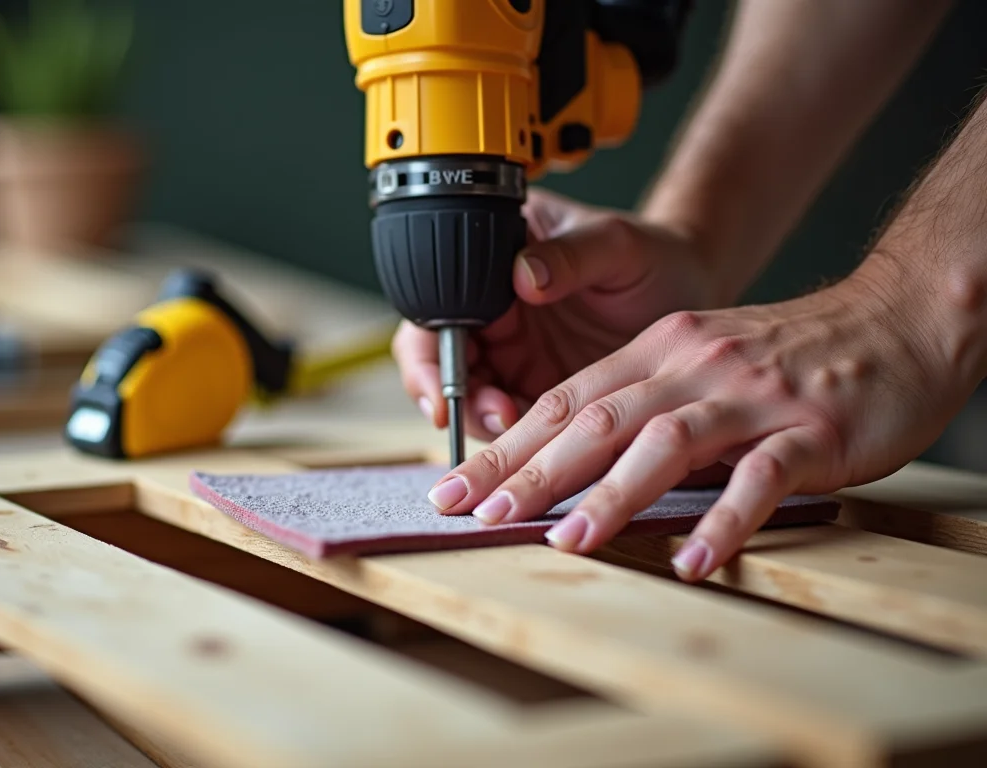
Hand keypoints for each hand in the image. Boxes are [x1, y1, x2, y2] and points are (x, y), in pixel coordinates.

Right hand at [394, 188, 718, 440]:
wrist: (696, 293)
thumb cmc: (655, 256)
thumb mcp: (616, 243)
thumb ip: (572, 255)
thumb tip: (523, 275)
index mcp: (495, 261)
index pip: (437, 305)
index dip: (429, 351)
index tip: (445, 385)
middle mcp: (492, 310)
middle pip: (439, 361)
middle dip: (451, 395)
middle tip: (492, 415)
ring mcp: (512, 354)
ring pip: (467, 398)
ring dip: (480, 420)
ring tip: (513, 425)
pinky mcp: (537, 392)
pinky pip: (507, 424)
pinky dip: (512, 441)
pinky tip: (538, 443)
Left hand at [426, 261, 976, 580]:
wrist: (896, 321)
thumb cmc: (789, 354)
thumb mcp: (699, 359)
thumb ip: (640, 402)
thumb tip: (566, 462)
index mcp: (659, 352)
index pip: (564, 401)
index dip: (506, 446)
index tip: (456, 488)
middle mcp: (693, 369)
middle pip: (597, 420)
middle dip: (531, 472)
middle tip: (478, 514)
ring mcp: (751, 399)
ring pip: (667, 443)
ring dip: (611, 495)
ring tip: (565, 541)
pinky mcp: (811, 431)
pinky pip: (762, 477)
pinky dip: (725, 519)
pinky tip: (693, 558)